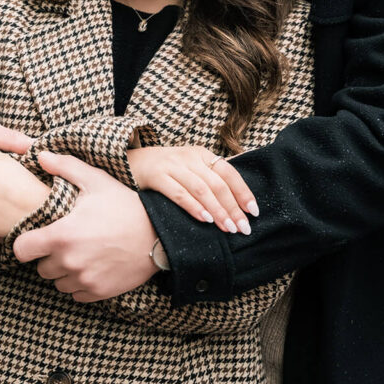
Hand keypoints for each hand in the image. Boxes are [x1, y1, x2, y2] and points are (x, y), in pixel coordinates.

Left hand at [13, 151, 157, 301]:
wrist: (158, 234)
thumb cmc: (124, 205)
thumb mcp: (96, 180)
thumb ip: (65, 167)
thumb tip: (41, 155)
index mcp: (62, 236)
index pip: (21, 251)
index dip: (26, 243)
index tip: (37, 237)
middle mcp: (69, 262)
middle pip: (41, 268)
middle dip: (49, 256)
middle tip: (67, 241)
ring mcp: (84, 279)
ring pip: (58, 283)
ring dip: (64, 272)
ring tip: (81, 253)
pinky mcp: (98, 292)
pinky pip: (76, 294)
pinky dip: (80, 284)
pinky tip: (92, 266)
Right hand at [127, 145, 257, 235]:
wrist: (130, 160)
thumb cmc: (165, 170)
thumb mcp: (189, 168)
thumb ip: (209, 179)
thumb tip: (237, 204)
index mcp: (201, 154)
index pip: (229, 173)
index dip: (243, 192)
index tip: (254, 212)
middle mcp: (189, 157)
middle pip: (218, 184)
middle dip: (233, 208)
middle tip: (243, 228)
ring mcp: (172, 165)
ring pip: (202, 189)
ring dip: (218, 210)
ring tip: (228, 228)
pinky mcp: (157, 175)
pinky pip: (179, 193)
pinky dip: (194, 207)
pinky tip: (205, 219)